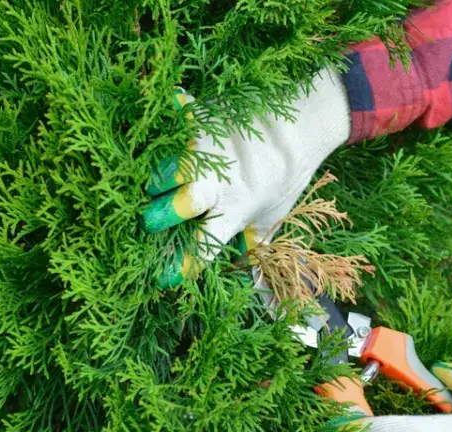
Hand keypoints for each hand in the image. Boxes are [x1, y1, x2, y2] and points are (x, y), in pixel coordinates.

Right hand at [141, 68, 350, 287]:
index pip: (205, 245)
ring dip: (157, 178)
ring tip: (153, 183)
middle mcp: (219, 183)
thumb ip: (257, 248)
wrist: (301, 126)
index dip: (182, 264)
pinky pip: (175, 118)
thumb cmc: (286, 177)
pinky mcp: (202, 118)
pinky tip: (159, 125)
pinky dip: (167, 119)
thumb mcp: (273, 217)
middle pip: (180, 205)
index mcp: (235, 211)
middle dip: (159, 216)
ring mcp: (208, 150)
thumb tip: (261, 293)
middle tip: (150, 221)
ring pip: (169, 166)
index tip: (163, 277)